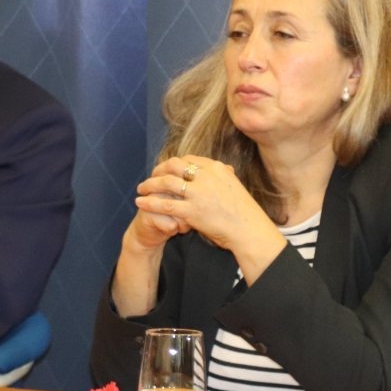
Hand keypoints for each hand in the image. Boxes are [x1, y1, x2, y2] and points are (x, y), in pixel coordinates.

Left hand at [133, 156, 285, 280]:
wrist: (250, 231)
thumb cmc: (244, 212)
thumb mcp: (235, 186)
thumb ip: (225, 176)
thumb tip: (224, 168)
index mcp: (217, 168)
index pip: (189, 159)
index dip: (174, 164)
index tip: (166, 169)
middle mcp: (206, 177)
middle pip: (174, 166)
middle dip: (159, 170)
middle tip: (151, 176)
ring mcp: (198, 194)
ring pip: (166, 182)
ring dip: (150, 184)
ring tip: (140, 189)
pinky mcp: (192, 211)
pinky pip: (165, 204)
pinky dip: (150, 202)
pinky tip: (140, 203)